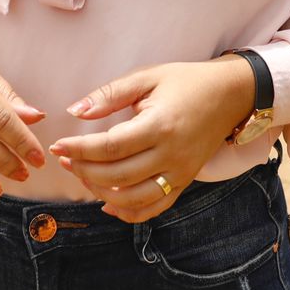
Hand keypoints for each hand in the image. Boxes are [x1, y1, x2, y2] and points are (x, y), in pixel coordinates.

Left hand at [48, 56, 255, 222]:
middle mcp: (171, 155)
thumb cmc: (187, 81)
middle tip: (65, 160)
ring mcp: (180, 173)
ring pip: (133, 199)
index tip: (58, 147)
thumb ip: (110, 94)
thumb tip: (75, 112)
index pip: (110, 147)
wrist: (231, 95)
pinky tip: (108, 204)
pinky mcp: (185, 182)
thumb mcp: (148, 77)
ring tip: (83, 176)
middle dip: (84, 171)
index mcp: (159, 125)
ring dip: (101, 193)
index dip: (79, 150)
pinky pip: (155, 208)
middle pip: (117, 176)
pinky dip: (129, 213)